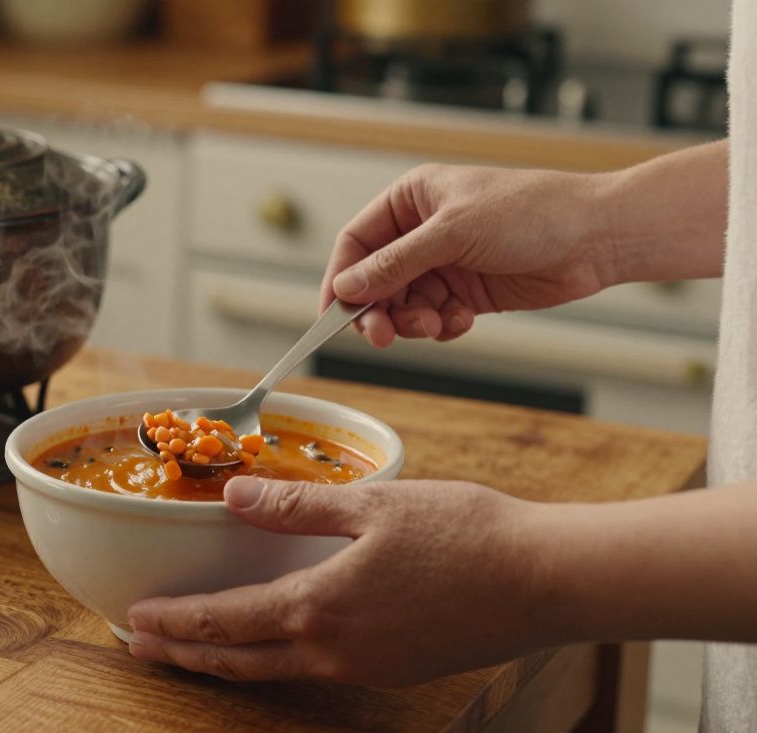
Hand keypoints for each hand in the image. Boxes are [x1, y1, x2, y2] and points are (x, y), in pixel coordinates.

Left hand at [126, 476, 559, 685]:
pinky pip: (317, 669)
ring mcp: (366, 668)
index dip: (175, 623)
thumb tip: (235, 497)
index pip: (224, 623)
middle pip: (238, 662)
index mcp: (320, 608)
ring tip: (193, 654)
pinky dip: (276, 659)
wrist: (547, 581)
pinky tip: (277, 641)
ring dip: (226, 663)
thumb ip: (296, 506)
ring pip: (276, 671)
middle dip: (184, 656)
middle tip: (140, 648)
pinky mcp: (395, 668)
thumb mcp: (373, 505)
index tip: (135, 621)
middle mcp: (335, 652)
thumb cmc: (466, 533)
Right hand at [321, 164, 617, 347]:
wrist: (595, 236)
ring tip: (438, 323)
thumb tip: (347, 287)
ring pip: (403, 305)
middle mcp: (422, 232)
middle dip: (378, 310)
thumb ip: (394, 263)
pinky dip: (441, 326)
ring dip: (414, 321)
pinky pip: (433, 318)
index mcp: (411, 200)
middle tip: (383, 337)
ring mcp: (445, 263)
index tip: (333, 316)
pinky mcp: (467, 292)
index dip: (341, 280)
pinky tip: (462, 320)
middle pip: (374, 281)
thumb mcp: (453, 233)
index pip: (356, 243)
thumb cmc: (531, 212)